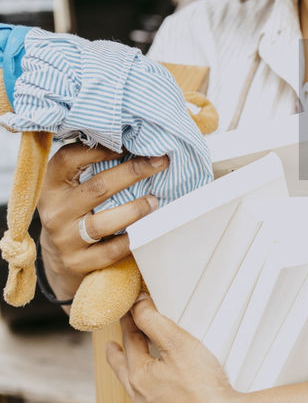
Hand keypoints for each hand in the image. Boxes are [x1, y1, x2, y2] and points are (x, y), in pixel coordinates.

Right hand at [37, 143, 167, 301]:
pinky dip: (132, 239)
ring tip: (155, 200)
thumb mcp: (70, 188)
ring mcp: (65, 239)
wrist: (59, 258)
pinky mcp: (78, 262)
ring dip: (136, 209)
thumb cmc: (74, 212)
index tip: (129, 143)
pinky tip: (147, 230)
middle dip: (133, 172)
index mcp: (52, 186)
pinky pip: (111, 251)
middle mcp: (55, 211)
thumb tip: (131, 140)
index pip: (69, 159)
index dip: (100, 149)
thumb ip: (88, 167)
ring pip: (104, 223)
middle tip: (160, 162)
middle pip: (97, 187)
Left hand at [106, 294, 242, 402]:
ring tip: (143, 381)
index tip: (127, 313)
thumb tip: (136, 306)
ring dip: (140, 390)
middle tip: (111, 349)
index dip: (129, 325)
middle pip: (125, 375)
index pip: (130, 343)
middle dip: (118, 359)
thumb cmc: (203, 386)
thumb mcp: (179, 343)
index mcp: (140, 377)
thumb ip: (154, 322)